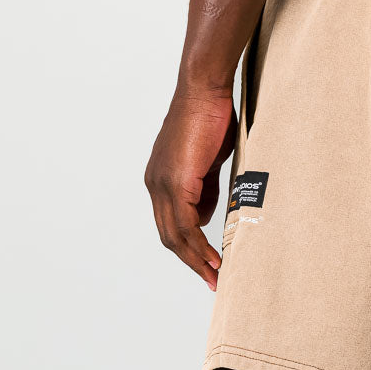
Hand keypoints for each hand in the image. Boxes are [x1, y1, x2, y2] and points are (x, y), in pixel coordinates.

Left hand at [145, 88, 236, 289]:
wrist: (204, 89)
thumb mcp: (208, 163)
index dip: (188, 248)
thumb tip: (205, 215)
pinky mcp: (175, 181)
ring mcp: (162, 183)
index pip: (170, 224)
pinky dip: (199, 244)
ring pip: (175, 234)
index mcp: (160, 179)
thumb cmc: (211, 118)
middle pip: (168, 235)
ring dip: (196, 258)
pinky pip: (185, 223)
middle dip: (191, 261)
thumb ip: (205, 190)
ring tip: (215, 273)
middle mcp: (155, 184)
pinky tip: (214, 255)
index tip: (207, 264)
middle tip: (211, 279)